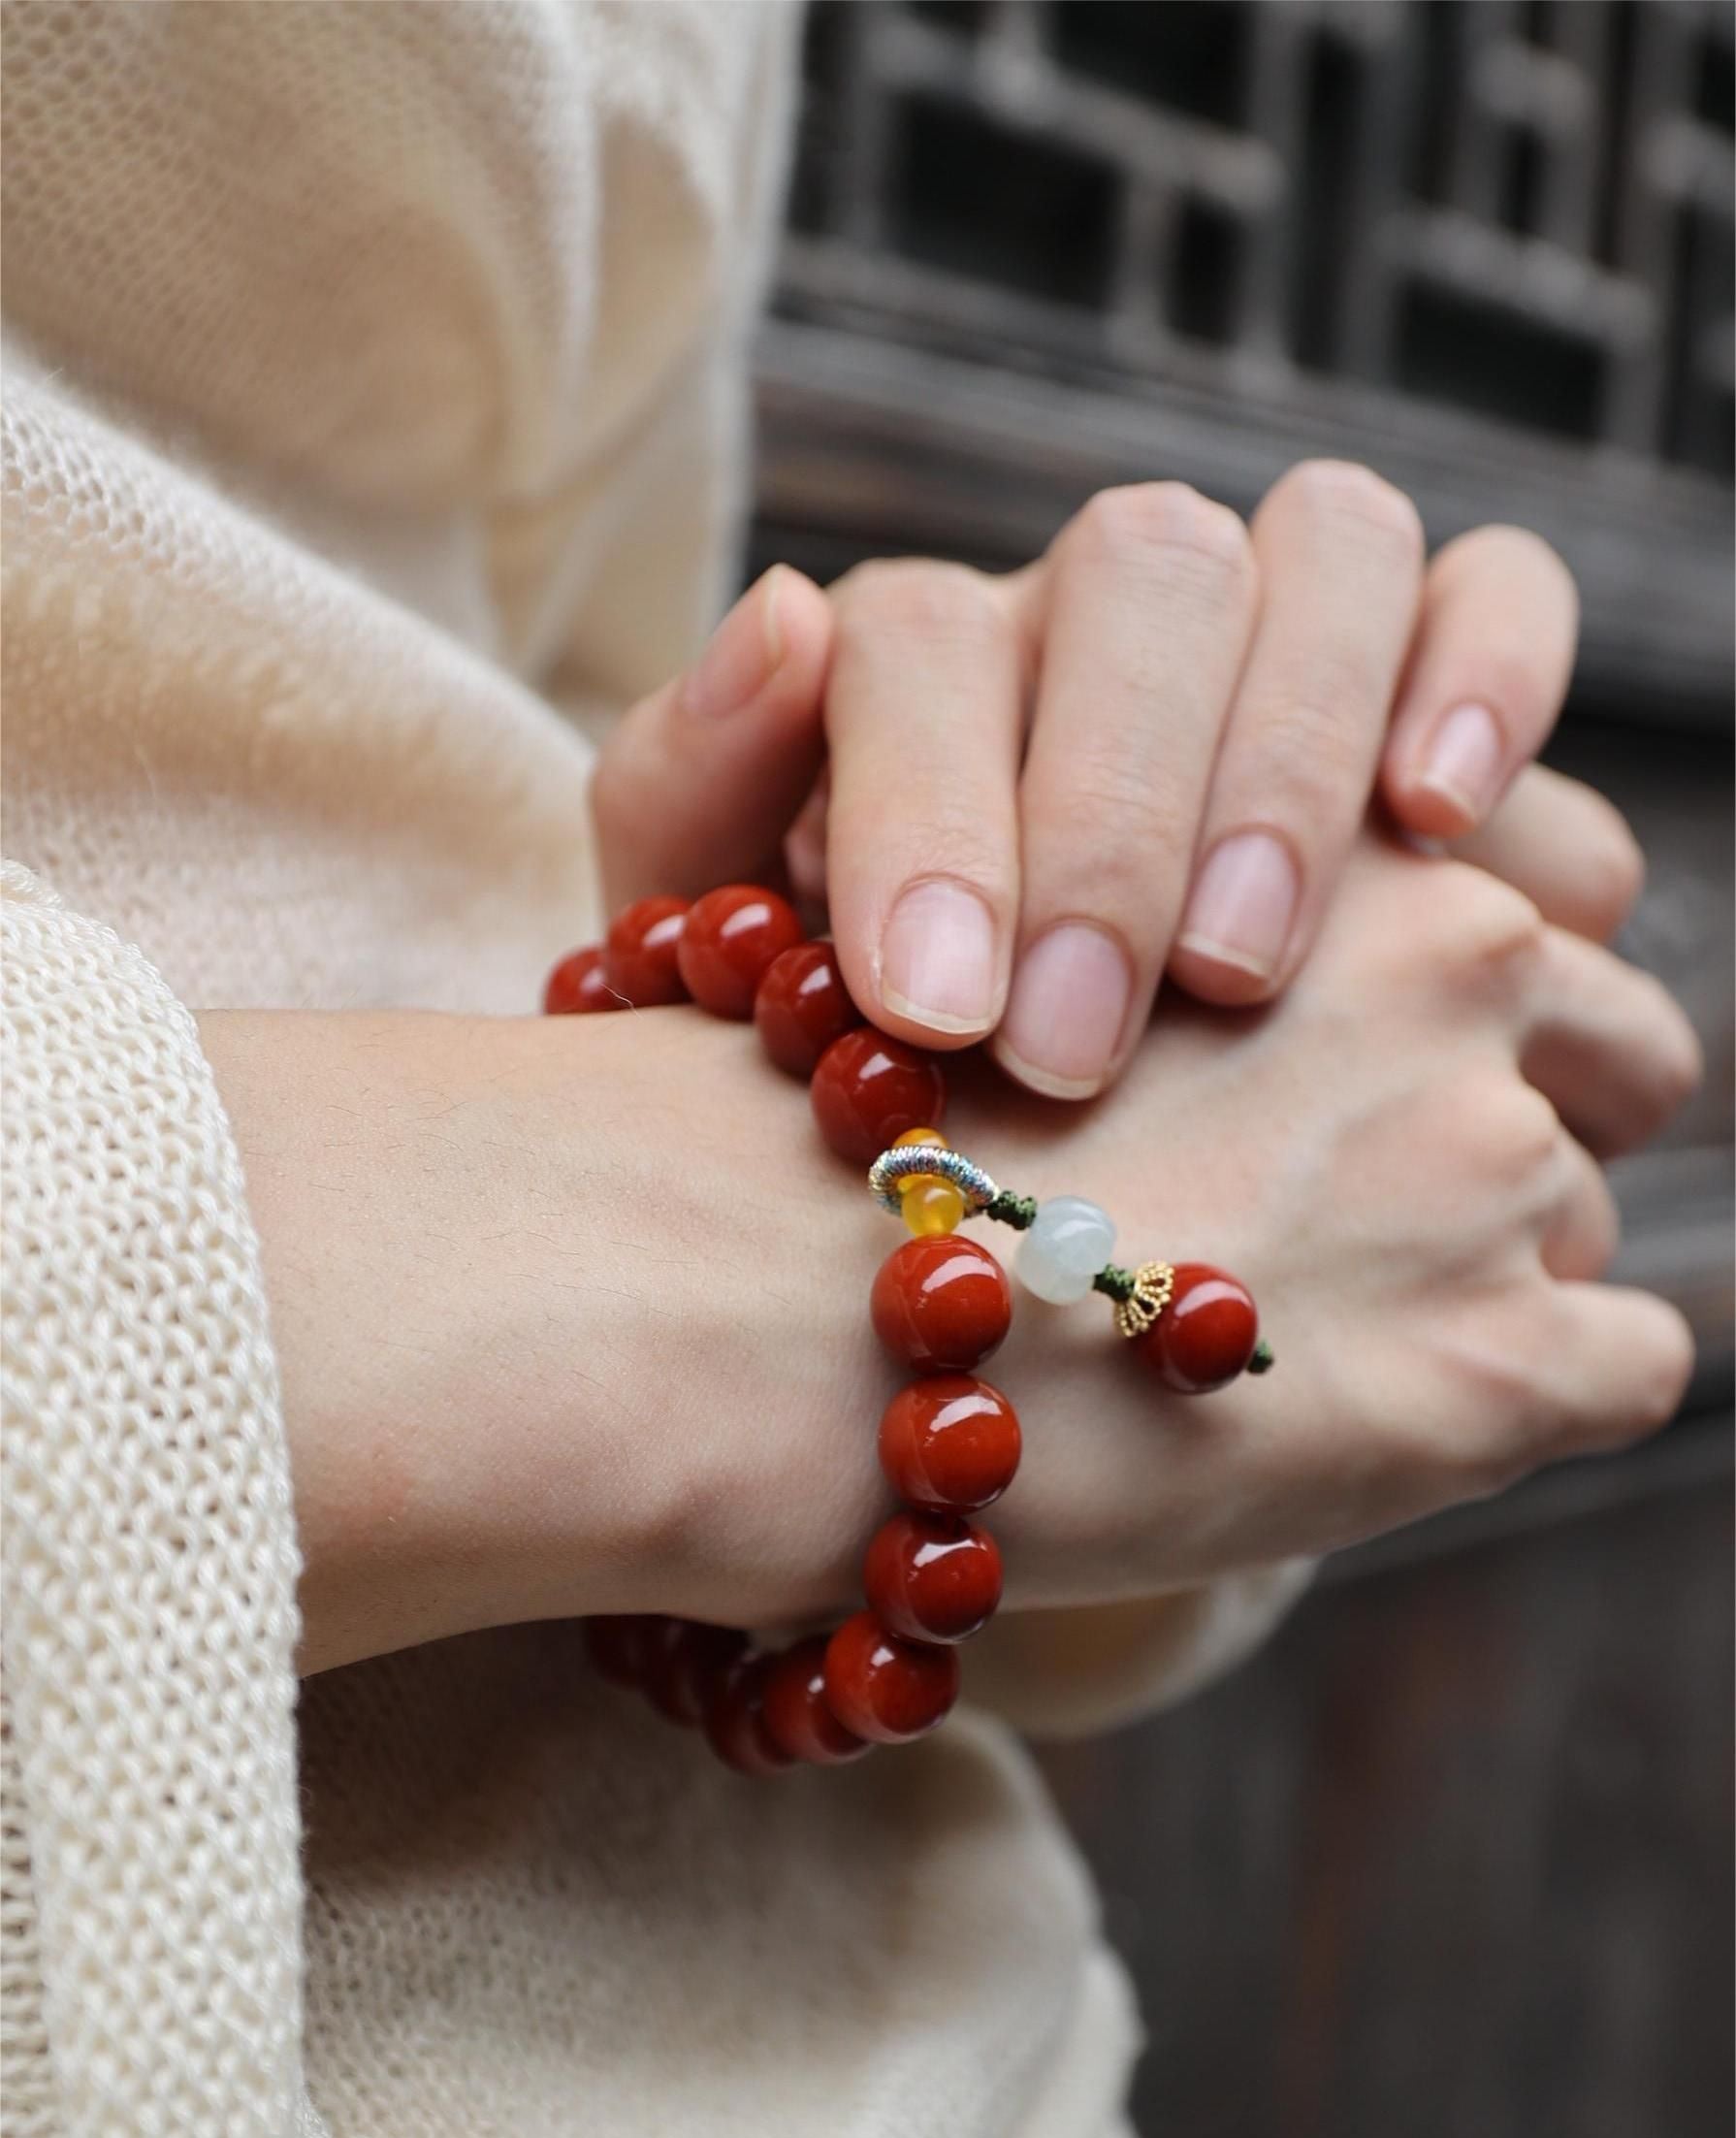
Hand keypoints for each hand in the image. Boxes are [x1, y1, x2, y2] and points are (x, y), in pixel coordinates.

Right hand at [202, 840, 1696, 1676]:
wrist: (745, 1315)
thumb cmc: (732, 1096)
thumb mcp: (738, 838)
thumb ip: (807, 727)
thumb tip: (792, 625)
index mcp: (1302, 800)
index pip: (1525, 844)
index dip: (1489, 952)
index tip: (1420, 1047)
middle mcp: (1447, 950)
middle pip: (1616, 1034)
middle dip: (1553, 1106)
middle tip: (1406, 1196)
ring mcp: (1484, 1159)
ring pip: (1594, 1203)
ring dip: (1507, 1263)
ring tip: (1349, 1332)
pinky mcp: (1495, 1367)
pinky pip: (1628, 1363)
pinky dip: (1539, 1396)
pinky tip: (1397, 1422)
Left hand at [587, 480, 1625, 1101]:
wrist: (992, 1082)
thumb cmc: (848, 1031)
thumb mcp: (714, 934)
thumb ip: (698, 791)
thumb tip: (783, 617)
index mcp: (918, 658)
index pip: (920, 639)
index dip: (929, 809)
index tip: (934, 1011)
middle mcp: (1098, 604)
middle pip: (1141, 573)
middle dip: (1110, 820)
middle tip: (1072, 1042)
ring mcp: (1269, 616)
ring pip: (1329, 549)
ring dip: (1290, 756)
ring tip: (1242, 973)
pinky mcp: (1423, 669)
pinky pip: (1490, 590)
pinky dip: (1487, 673)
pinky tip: (1439, 817)